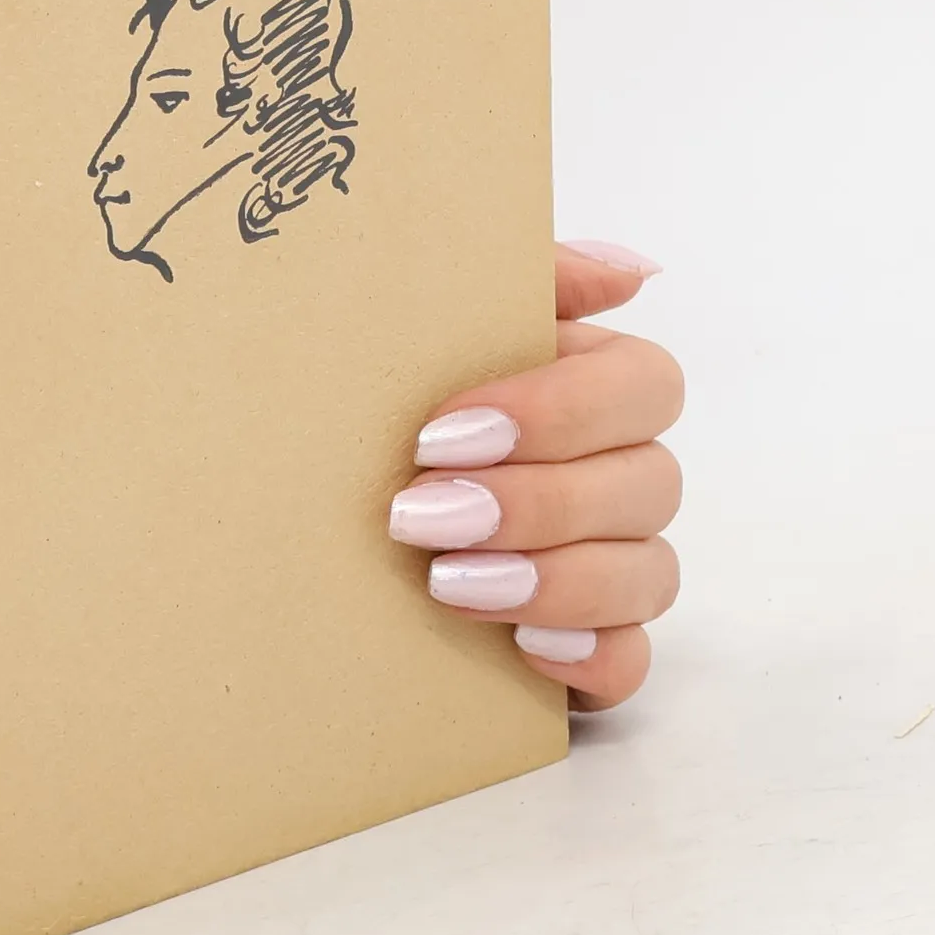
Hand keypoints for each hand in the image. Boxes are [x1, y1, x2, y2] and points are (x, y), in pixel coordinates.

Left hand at [388, 241, 682, 710]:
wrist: (283, 512)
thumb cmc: (365, 405)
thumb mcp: (415, 321)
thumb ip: (514, 275)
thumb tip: (629, 271)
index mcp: (585, 382)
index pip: (646, 384)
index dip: (561, 410)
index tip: (440, 434)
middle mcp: (613, 471)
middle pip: (651, 483)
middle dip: (536, 502)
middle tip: (420, 515)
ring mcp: (609, 563)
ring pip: (647, 574)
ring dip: (553, 579)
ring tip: (444, 583)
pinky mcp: (586, 647)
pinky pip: (632, 663)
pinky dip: (588, 656)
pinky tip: (520, 646)